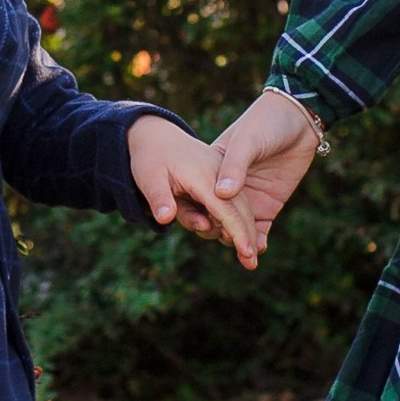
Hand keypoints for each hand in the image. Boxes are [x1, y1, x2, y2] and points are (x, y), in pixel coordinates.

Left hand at [126, 116, 265, 266]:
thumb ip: (158, 197)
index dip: (238, 232)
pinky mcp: (219, 180)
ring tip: (215, 231)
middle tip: (251, 265)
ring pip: (236, 208)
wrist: (154, 135)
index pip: (226, 209)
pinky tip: (226, 231)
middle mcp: (218, 174)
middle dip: (247, 237)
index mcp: (203, 175)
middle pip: (239, 210)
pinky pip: (230, 203)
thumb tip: (165, 218)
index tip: (247, 253)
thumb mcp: (148, 176)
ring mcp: (221, 176)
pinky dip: (231, 218)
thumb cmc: (150, 157)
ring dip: (234, 228)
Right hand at [209, 85, 325, 243]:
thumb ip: (235, 165)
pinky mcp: (268, 206)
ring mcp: (248, 199)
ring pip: (235, 229)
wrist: (299, 119)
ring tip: (242, 249)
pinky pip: (259, 230)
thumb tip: (222, 194)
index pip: (200, 196)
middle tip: (225, 239)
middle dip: (218, 232)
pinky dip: (256, 242)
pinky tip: (257, 250)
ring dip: (236, 242)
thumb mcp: (247, 139)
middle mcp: (227, 188)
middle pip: (215, 218)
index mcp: (213, 170)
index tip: (205, 223)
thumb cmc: (266, 121)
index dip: (199, 212)